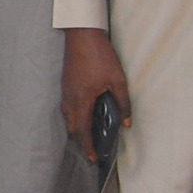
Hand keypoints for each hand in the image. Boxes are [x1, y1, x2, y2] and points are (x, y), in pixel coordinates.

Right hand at [60, 28, 131, 160]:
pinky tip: (82, 113)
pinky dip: (73, 116)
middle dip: (80, 140)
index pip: (82, 129)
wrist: (82, 35)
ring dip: (76, 128)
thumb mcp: (118, 80)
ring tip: (87, 134)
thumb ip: (123, 103)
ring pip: (67, 116)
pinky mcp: (65, 84)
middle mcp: (70, 98)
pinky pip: (66, 106)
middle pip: (72, 126)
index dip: (87, 145)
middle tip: (90, 149)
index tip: (92, 157)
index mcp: (82, 99)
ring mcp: (65, 90)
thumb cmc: (100, 56)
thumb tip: (127, 123)